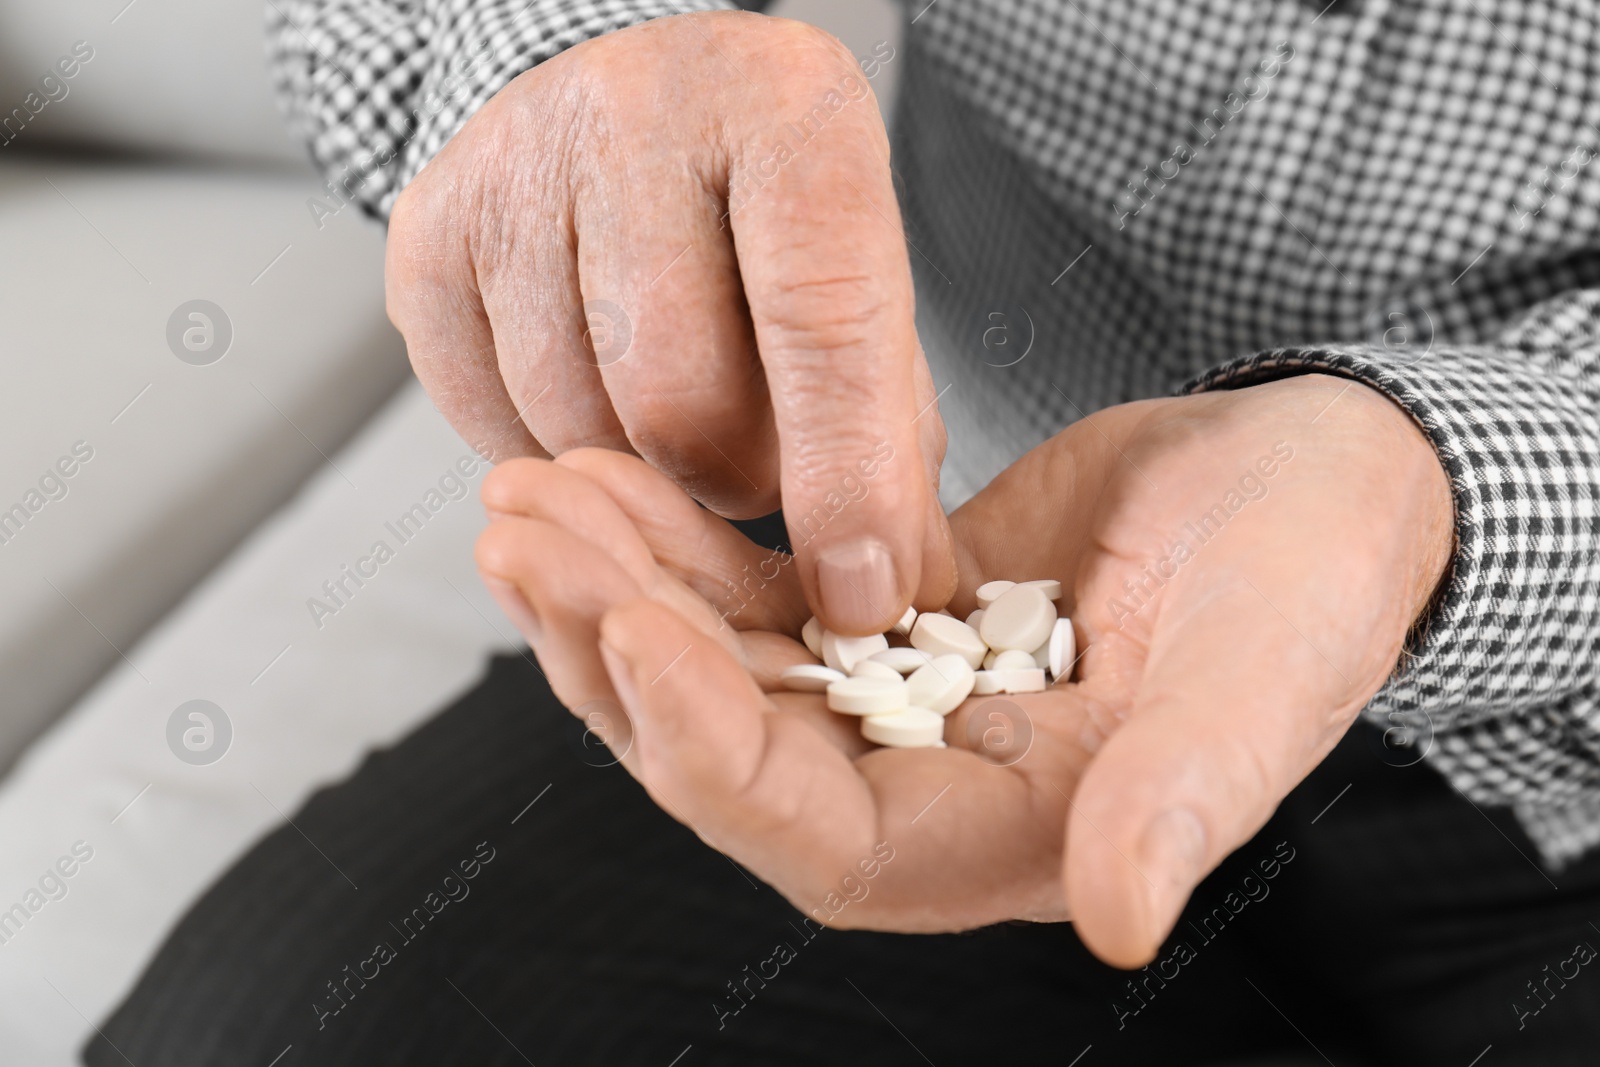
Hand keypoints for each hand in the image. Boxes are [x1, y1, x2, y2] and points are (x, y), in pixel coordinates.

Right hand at [386, 11, 954, 633]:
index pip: (820, 319)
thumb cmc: (768, 210)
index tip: (862, 593)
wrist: (641, 107)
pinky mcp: (427, 229)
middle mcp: (639, 115)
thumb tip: (880, 587)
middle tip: (758, 462)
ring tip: (675, 410)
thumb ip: (887, 426)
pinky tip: (592, 390)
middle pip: (677, 401)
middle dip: (733, 481)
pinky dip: (550, 451)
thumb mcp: (863, 277)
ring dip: (636, 477)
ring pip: (573, 430)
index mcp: (786, 112)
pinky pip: (487, 423)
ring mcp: (515, 166)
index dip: (846, 479)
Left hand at [474, 373, 1452, 965]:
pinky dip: (681, 539)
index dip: (713, 747)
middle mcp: (924, 785)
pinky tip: (609, 471)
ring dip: (620, 584)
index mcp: (1003, 836)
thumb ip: (1187, 796)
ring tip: (529, 490)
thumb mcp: (1268, 679)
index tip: (631, 627)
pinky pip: (754, 589)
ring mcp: (891, 699)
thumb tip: (1121, 921)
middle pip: (728, 748)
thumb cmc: (1315, 582)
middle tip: (520, 534)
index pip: (818, 834)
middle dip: (615, 648)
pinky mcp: (880, 613)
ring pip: (718, 663)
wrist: (1312, 484)